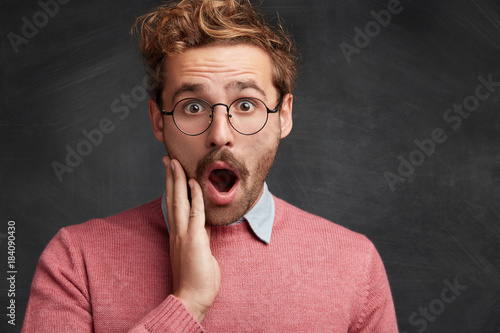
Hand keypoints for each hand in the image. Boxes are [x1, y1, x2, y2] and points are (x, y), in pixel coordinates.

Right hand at [163, 156, 220, 322]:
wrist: (191, 299)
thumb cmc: (197, 279)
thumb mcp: (200, 252)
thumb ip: (200, 236)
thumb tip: (203, 224)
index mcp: (177, 234)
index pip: (173, 206)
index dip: (172, 188)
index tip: (171, 172)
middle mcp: (176, 232)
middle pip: (171, 198)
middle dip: (170, 177)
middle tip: (167, 159)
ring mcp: (183, 235)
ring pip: (178, 201)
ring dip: (177, 180)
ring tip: (174, 162)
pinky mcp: (193, 240)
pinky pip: (195, 213)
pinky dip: (195, 197)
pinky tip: (193, 182)